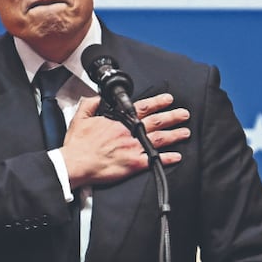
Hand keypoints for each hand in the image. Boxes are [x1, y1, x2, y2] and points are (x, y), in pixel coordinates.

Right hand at [61, 93, 189, 187]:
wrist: (76, 164)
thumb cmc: (78, 145)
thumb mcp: (80, 118)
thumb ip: (90, 104)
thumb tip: (97, 97)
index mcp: (119, 120)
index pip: (143, 107)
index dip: (158, 102)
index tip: (168, 99)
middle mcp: (129, 132)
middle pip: (156, 122)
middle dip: (173, 116)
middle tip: (184, 114)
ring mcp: (133, 148)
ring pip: (160, 139)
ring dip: (175, 135)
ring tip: (186, 132)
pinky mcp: (134, 164)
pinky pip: (154, 161)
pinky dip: (167, 159)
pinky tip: (177, 156)